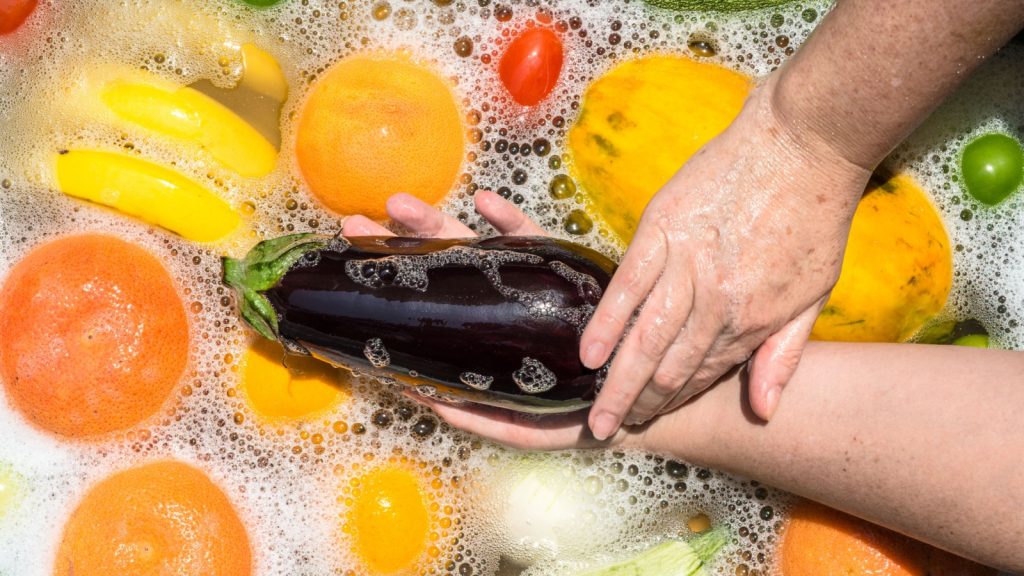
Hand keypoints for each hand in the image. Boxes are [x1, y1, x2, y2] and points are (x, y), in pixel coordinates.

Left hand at [347, 191, 631, 449]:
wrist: (635, 402)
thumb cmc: (573, 414)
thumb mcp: (522, 426)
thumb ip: (481, 419)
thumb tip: (428, 402)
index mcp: (481, 327)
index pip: (430, 298)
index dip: (393, 281)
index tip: (352, 264)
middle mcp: (496, 295)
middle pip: (439, 261)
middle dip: (398, 238)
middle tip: (356, 224)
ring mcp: (526, 277)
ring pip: (475, 243)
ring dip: (439, 222)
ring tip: (400, 205)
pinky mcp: (561, 267)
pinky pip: (533, 239)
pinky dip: (509, 219)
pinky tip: (485, 203)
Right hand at [579, 79, 871, 438]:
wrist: (804, 144)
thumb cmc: (814, 217)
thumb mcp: (815, 293)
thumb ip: (784, 353)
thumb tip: (764, 409)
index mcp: (756, 319)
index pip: (705, 376)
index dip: (674, 404)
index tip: (649, 422)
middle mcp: (718, 301)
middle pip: (669, 367)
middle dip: (638, 405)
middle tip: (610, 429)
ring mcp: (687, 265)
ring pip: (645, 336)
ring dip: (619, 381)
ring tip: (597, 413)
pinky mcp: (662, 230)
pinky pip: (626, 285)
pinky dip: (607, 322)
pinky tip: (589, 353)